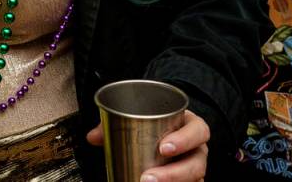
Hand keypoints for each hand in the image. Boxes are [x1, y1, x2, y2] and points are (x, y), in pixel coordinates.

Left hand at [86, 110, 209, 181]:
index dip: (185, 140)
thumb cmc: (154, 124)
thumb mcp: (139, 116)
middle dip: (174, 173)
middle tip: (148, 178)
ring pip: (195, 180)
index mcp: (192, 126)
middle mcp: (198, 149)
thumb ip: (114, 124)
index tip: (163, 148)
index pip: (198, 131)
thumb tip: (92, 137)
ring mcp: (196, 168)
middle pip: (196, 163)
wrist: (165, 135)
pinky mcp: (191, 180)